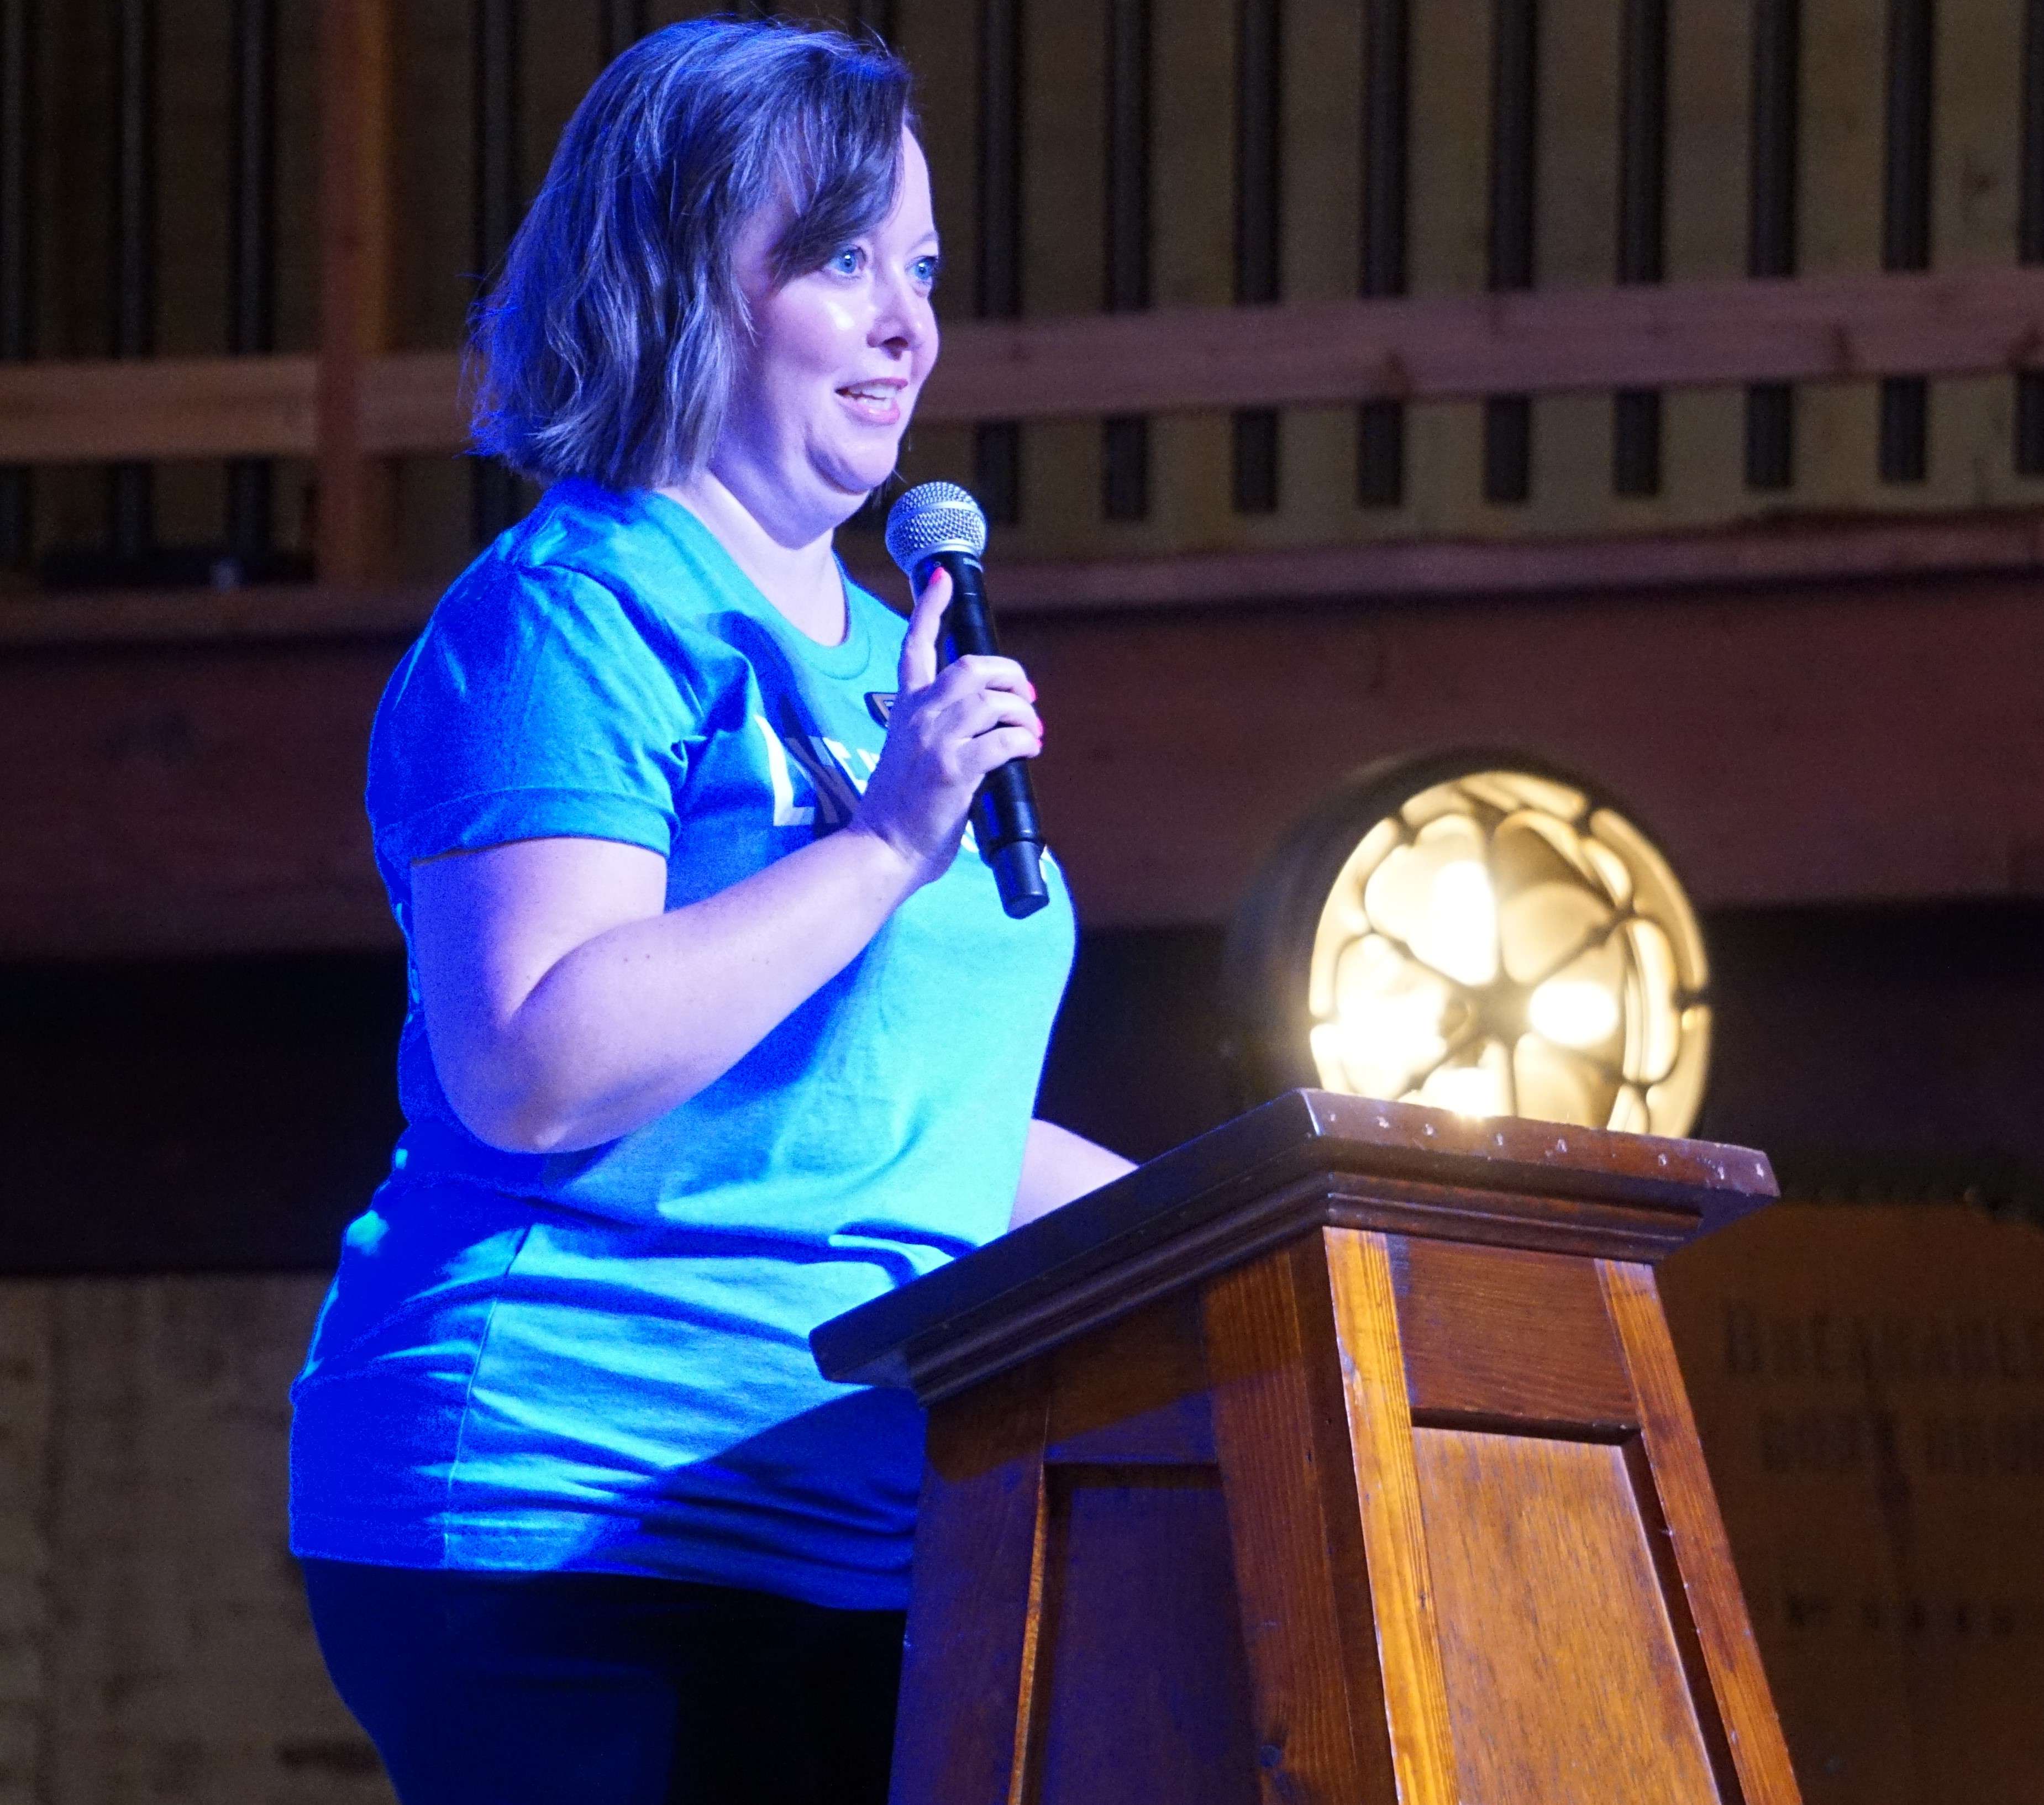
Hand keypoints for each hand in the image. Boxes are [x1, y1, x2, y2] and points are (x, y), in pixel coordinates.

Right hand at [850, 564, 1042, 885]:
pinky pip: (1002, 739)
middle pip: (971, 666)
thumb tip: (988, 731)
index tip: (943, 578)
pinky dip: (1023, 741)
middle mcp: (918, 717)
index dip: (930, 608)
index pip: (915, 646)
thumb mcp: (912, 757)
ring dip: (1023, 713)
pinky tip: (1028, 751)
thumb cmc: (901, 813)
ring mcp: (935, 741)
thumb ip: (941, 734)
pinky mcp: (953, 770)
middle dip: (1010, 675)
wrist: (881, 850)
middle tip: (1028, 698)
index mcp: (905, 711)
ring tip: (1032, 734)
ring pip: (992, 700)